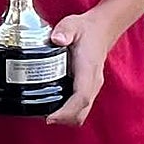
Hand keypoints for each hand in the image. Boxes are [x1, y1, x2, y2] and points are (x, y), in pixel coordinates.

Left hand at [46, 12, 110, 126]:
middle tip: (43, 116)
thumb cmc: (85, 29)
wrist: (100, 30)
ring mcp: (92, 87)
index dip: (67, 111)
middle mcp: (93, 82)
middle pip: (81, 111)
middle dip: (64, 119)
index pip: (81, 97)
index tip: (50, 117)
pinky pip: (81, 107)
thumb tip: (57, 39)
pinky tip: (54, 105)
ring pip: (82, 112)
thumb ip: (65, 30)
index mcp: (88, 69)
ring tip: (46, 113)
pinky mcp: (88, 88)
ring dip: (66, 117)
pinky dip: (69, 111)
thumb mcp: (72, 24)